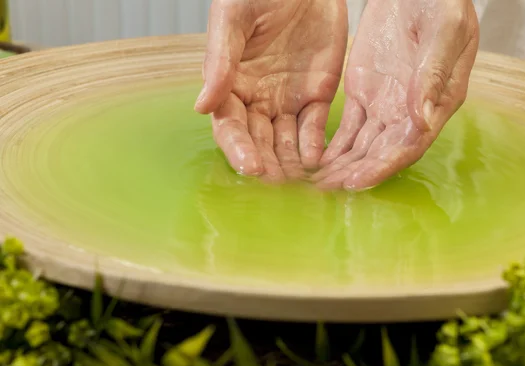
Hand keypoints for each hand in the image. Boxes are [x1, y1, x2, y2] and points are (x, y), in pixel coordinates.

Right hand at [195, 0, 347, 182]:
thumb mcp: (234, 19)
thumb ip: (220, 61)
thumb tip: (202, 107)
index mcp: (231, 84)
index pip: (230, 126)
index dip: (238, 148)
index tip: (250, 166)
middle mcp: (257, 99)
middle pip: (258, 140)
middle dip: (266, 163)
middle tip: (275, 183)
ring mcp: (288, 100)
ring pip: (286, 141)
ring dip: (289, 162)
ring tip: (297, 181)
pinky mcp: (317, 95)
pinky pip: (315, 128)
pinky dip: (315, 146)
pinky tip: (316, 161)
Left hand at [313, 0, 478, 189]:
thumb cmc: (441, 3)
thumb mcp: (445, 32)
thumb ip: (433, 75)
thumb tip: (420, 120)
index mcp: (437, 103)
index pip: (409, 146)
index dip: (383, 166)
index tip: (356, 181)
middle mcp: (409, 113)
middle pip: (380, 153)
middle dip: (354, 173)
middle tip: (325, 189)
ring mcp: (384, 105)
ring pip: (361, 145)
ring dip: (340, 166)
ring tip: (314, 183)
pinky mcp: (362, 93)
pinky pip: (347, 128)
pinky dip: (333, 146)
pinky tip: (316, 161)